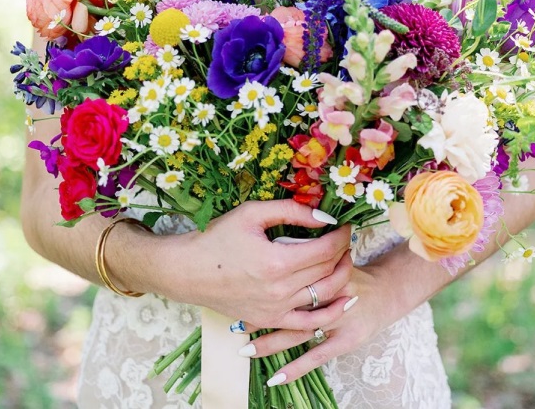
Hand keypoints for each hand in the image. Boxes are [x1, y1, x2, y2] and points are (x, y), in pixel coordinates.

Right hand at [159, 199, 353, 329]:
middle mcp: (281, 289)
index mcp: (277, 261)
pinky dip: (331, 313)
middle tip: (344, 239)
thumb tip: (324, 216)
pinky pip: (309, 323)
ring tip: (344, 261)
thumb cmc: (217, 238)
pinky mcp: (271, 319)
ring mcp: (277, 309)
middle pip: (328, 271)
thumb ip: (290, 211)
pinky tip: (344, 300)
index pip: (325, 249)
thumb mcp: (252, 214)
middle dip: (343, 252)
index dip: (342, 236)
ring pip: (325, 296)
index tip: (345, 225)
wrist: (188, 272)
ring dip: (342, 277)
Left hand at [238, 264, 404, 385]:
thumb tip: (279, 241)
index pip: (296, 273)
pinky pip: (318, 355)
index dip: (268, 280)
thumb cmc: (352, 271)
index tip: (242, 284)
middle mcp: (333, 293)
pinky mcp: (346, 340)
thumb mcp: (333, 253)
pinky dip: (296, 367)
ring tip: (245, 348)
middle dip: (262, 313)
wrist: (387, 291)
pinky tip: (276, 378)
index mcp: (329, 268)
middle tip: (235, 322)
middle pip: (292, 304)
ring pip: (299, 331)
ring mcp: (340, 318)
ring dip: (271, 341)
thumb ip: (310, 251)